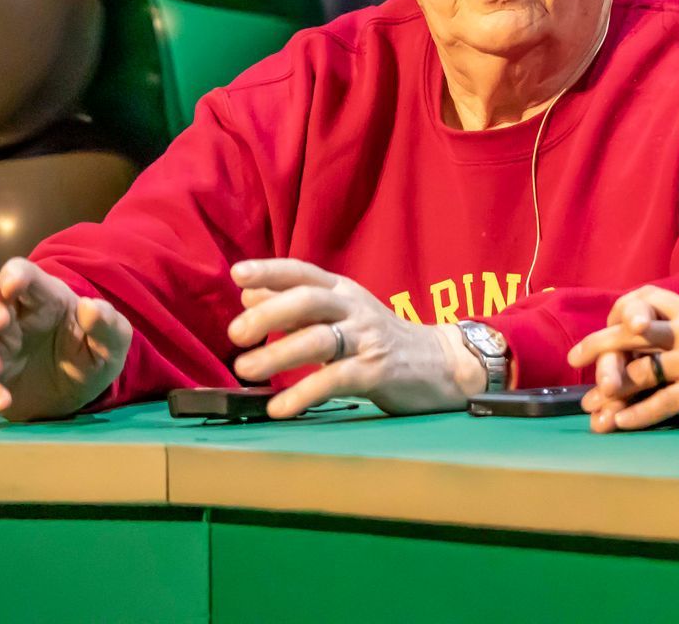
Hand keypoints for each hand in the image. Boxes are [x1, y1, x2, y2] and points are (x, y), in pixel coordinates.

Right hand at [0, 258, 131, 421]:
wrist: (81, 395)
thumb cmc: (93, 355)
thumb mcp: (114, 343)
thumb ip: (108, 324)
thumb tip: (91, 307)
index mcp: (45, 298)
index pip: (23, 274)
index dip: (14, 274)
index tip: (12, 284)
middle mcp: (15, 316)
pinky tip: (0, 401)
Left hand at [227, 258, 484, 418]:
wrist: (442, 363)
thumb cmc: (379, 339)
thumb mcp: (340, 315)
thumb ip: (296, 307)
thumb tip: (248, 294)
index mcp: (342, 292)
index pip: (302, 272)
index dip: (270, 271)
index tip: (237, 274)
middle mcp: (354, 308)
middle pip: (308, 300)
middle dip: (269, 314)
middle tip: (237, 334)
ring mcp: (368, 339)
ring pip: (320, 339)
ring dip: (279, 354)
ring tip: (245, 370)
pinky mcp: (378, 372)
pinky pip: (336, 380)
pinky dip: (304, 393)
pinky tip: (280, 407)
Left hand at [567, 273, 678, 431]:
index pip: (646, 303)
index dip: (622, 312)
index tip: (605, 322)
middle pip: (631, 335)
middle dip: (599, 346)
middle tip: (572, 359)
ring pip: (641, 372)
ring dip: (612, 390)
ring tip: (591, 407)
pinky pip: (664, 402)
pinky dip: (639, 413)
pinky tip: (621, 422)